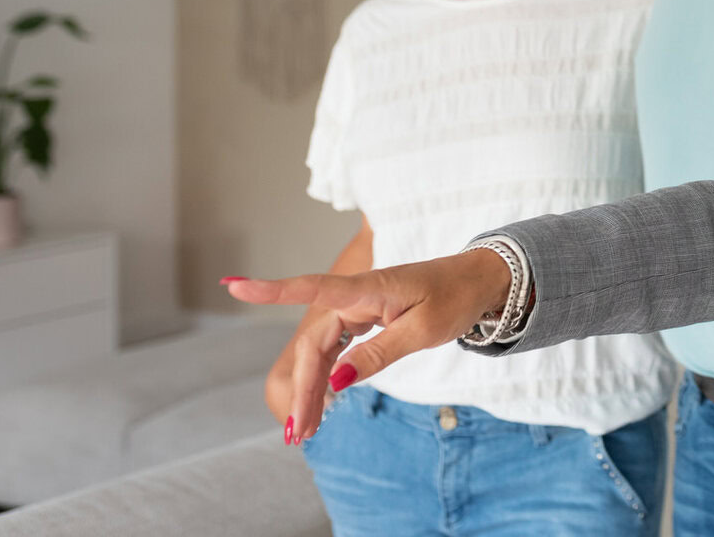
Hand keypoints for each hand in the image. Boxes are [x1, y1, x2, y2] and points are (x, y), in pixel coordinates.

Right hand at [227, 249, 510, 443]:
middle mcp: (356, 296)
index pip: (312, 288)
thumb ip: (378, 354)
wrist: (480, 280)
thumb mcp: (423, 330)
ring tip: (305, 430)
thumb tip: (336, 382)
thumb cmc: (455, 296)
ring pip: (322, 350)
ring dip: (312, 388)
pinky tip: (321, 403)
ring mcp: (358, 307)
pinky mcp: (364, 318)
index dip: (271, 291)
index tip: (233, 287)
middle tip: (299, 432)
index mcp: (368, 289)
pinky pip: (335, 349)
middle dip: (304, 388)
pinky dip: (327, 377)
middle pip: (315, 344)